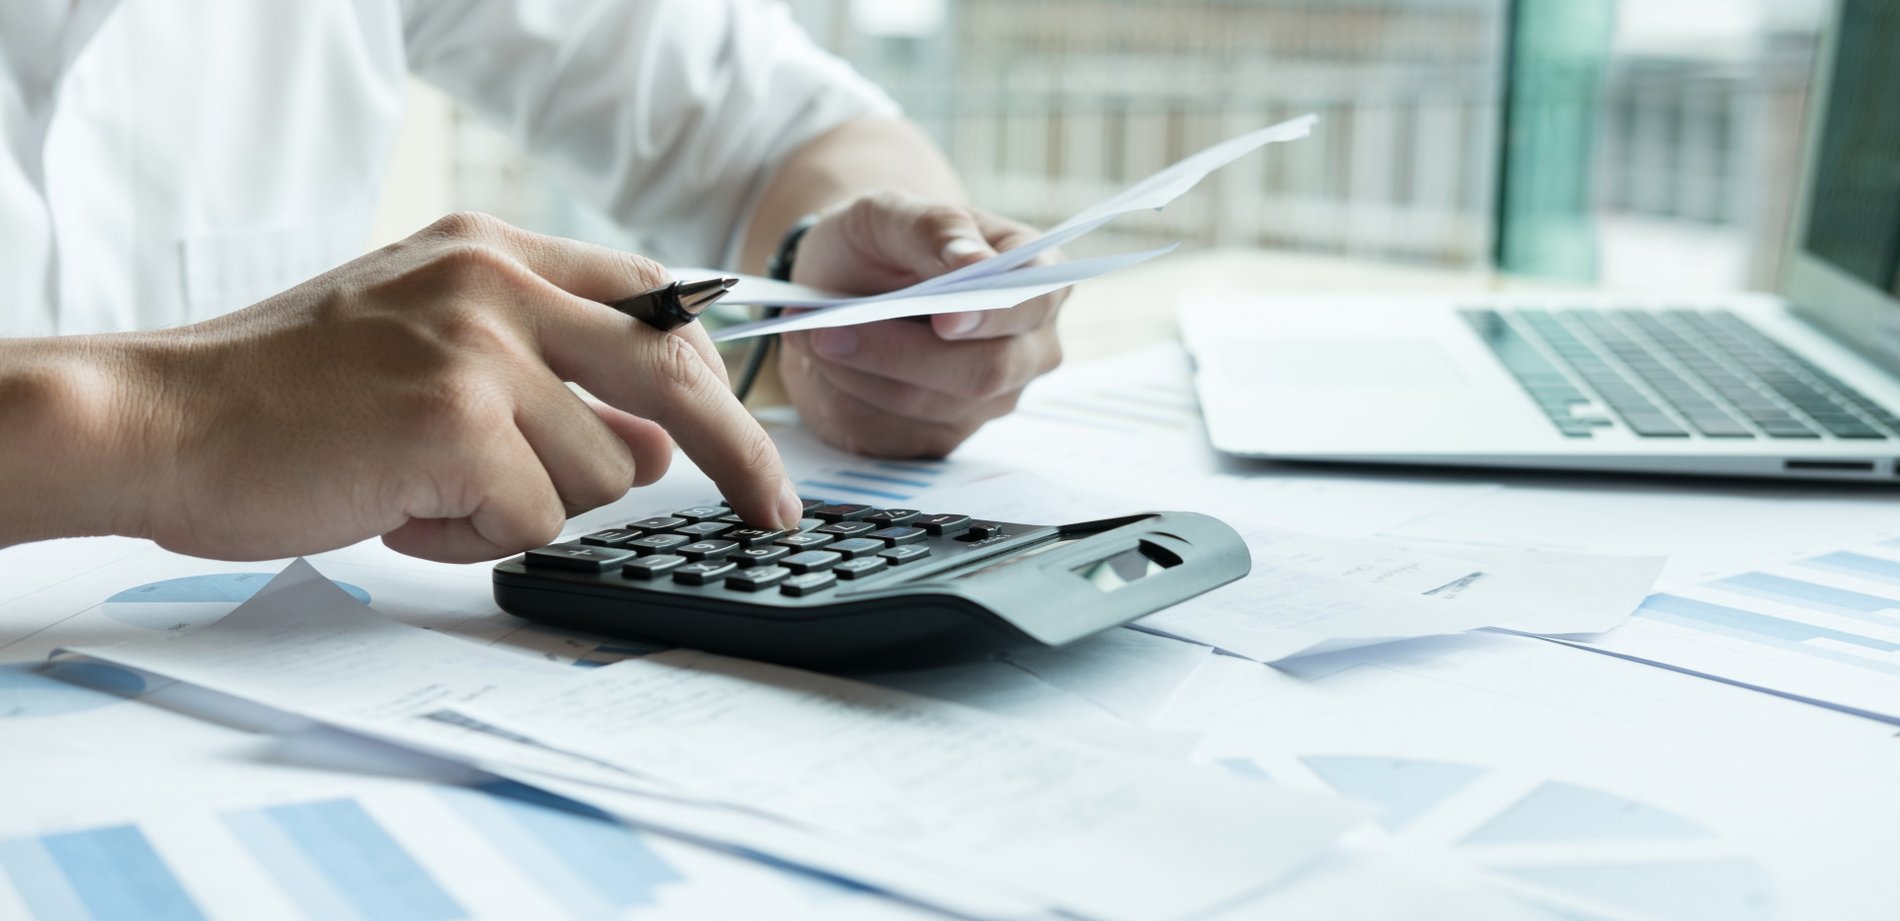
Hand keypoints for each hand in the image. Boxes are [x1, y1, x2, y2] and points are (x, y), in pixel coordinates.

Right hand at [109, 213, 802, 561]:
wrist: (161, 418)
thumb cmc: (286, 395)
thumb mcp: (430, 353)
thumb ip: (548, 381)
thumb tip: (659, 444)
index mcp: (495, 250)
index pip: (654, 302)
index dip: (714, 375)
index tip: (754, 437)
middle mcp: (498, 281)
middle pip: (675, 369)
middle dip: (740, 454)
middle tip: (773, 512)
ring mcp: (481, 346)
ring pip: (604, 473)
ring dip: (530, 507)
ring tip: (427, 486)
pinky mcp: (459, 420)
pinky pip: (533, 519)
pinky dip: (473, 537)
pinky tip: (399, 507)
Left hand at [777, 191, 1064, 456]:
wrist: (841, 288)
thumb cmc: (876, 244)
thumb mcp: (889, 213)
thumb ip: (934, 228)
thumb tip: (974, 262)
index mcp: (1037, 279)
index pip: (1034, 303)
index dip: (992, 315)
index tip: (943, 318)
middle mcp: (1028, 347)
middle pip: (985, 372)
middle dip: (901, 353)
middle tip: (828, 329)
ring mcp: (992, 399)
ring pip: (929, 406)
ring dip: (861, 372)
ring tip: (812, 333)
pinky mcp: (945, 435)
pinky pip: (894, 432)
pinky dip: (849, 396)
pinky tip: (827, 363)